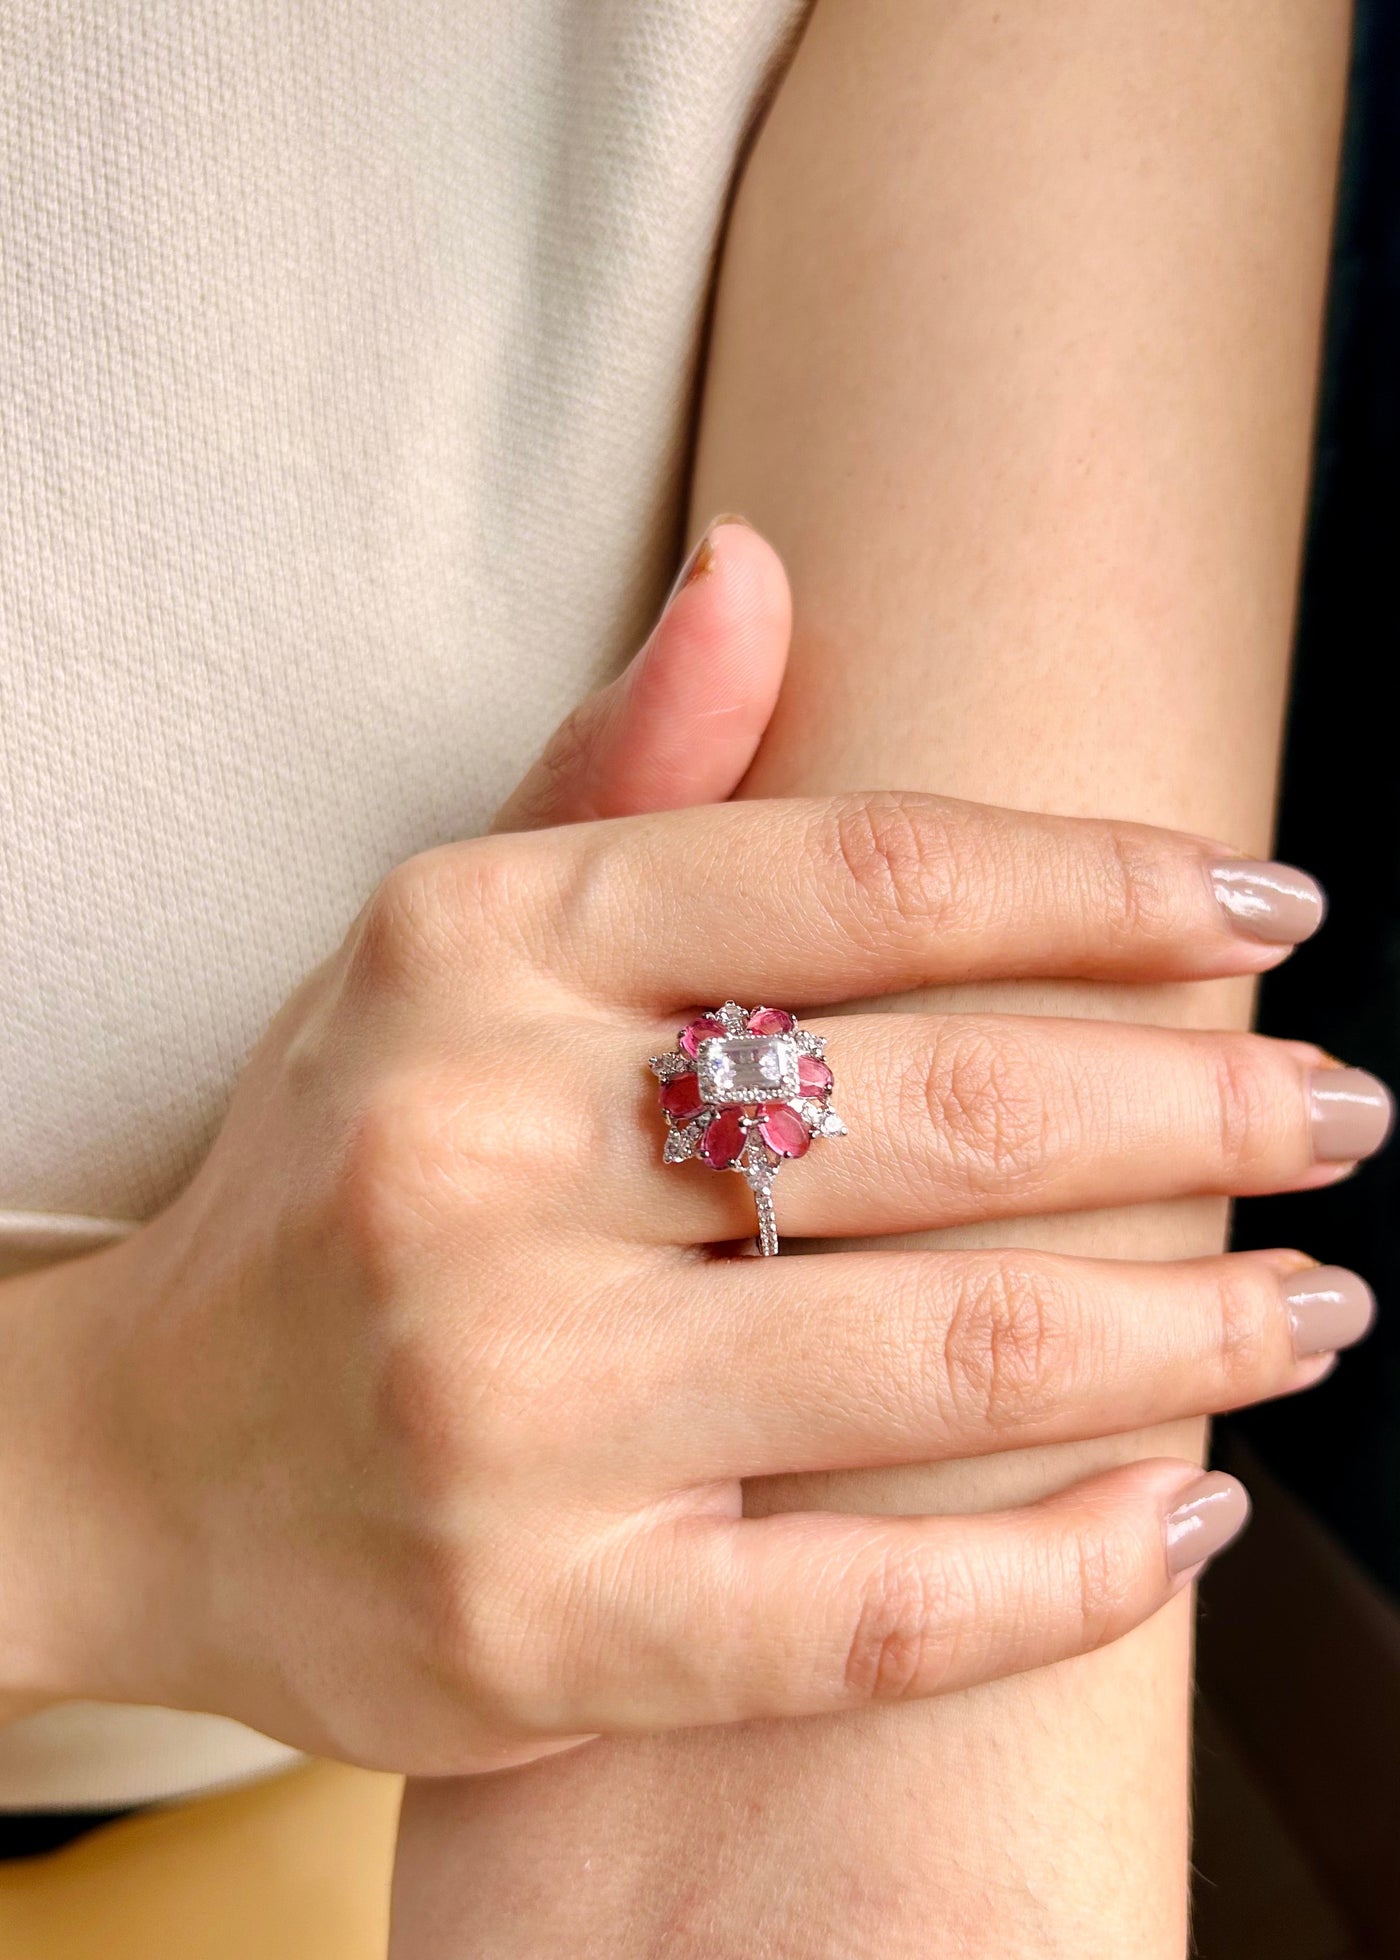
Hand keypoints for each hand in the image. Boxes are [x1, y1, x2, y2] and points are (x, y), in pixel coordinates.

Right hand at [5, 525, 1385, 1776]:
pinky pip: (877, 1618)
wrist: (131, 1463)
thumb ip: (622, 772)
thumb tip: (763, 567)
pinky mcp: (547, 1628)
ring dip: (1196, 1331)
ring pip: (953, 1360)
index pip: (865, 878)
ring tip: (1318, 1302)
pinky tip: (1189, 1513)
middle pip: (945, 1115)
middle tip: (1345, 1110)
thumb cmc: (334, 1165)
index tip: (1263, 908)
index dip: (1103, 881)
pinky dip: (1071, 1572)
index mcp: (477, 954)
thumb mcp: (438, 940)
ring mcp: (512, 1412)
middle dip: (1203, 1111)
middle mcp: (482, 1165)